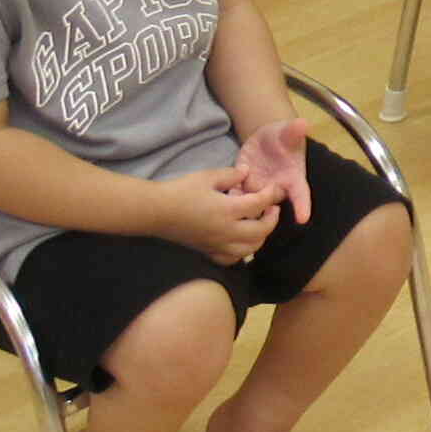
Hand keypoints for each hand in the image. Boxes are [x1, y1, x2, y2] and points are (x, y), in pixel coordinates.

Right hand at [157, 167, 282, 263]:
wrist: (155, 211)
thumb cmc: (180, 191)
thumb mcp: (207, 177)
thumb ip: (231, 175)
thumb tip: (247, 172)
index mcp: (228, 210)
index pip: (260, 204)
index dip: (271, 195)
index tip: (275, 189)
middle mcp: (227, 231)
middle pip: (261, 231)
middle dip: (272, 219)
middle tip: (272, 208)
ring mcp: (217, 244)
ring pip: (250, 249)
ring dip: (260, 237)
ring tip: (259, 224)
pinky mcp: (207, 251)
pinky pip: (231, 259)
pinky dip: (241, 252)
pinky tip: (240, 241)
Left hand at [230, 118, 312, 224]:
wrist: (266, 139)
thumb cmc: (283, 136)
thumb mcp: (287, 131)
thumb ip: (294, 130)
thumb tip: (304, 123)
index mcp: (292, 178)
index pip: (300, 194)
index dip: (302, 206)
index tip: (303, 219)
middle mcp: (276, 189)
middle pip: (272, 206)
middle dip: (264, 210)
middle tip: (256, 206)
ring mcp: (258, 190)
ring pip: (251, 207)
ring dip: (243, 208)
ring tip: (235, 199)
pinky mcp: (242, 187)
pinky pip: (235, 198)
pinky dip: (228, 198)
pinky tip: (221, 192)